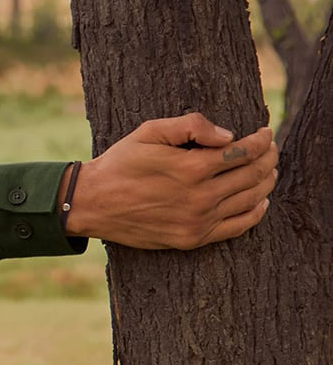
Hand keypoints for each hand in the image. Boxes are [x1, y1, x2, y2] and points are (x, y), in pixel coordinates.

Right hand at [62, 112, 277, 248]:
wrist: (93, 203)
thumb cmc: (121, 163)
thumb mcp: (149, 132)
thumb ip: (190, 125)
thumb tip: (228, 135)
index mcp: (191, 167)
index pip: (244, 151)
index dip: (261, 140)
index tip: (265, 132)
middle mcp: (199, 197)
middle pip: (252, 175)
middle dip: (268, 158)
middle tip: (271, 149)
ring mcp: (197, 221)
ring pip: (250, 200)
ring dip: (266, 182)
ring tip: (269, 170)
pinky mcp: (192, 238)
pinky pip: (237, 227)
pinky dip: (256, 212)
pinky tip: (260, 201)